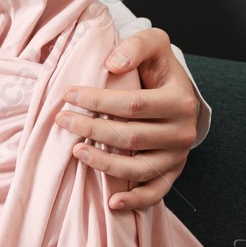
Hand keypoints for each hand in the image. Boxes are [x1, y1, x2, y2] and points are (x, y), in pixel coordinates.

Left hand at [59, 26, 201, 210]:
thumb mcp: (154, 43)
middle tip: (62, 120)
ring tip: (76, 151)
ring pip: (139, 167)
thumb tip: (113, 64)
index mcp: (179, 100)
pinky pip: (155, 193)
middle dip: (91, 128)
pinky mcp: (172, 174)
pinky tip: (112, 203)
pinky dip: (135, 202)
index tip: (68, 95)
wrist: (178, 93)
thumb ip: (136, 46)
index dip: (97, 101)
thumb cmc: (158, 69)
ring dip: (104, 163)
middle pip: (131, 136)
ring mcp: (178, 156)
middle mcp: (183, 132)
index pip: (132, 105)